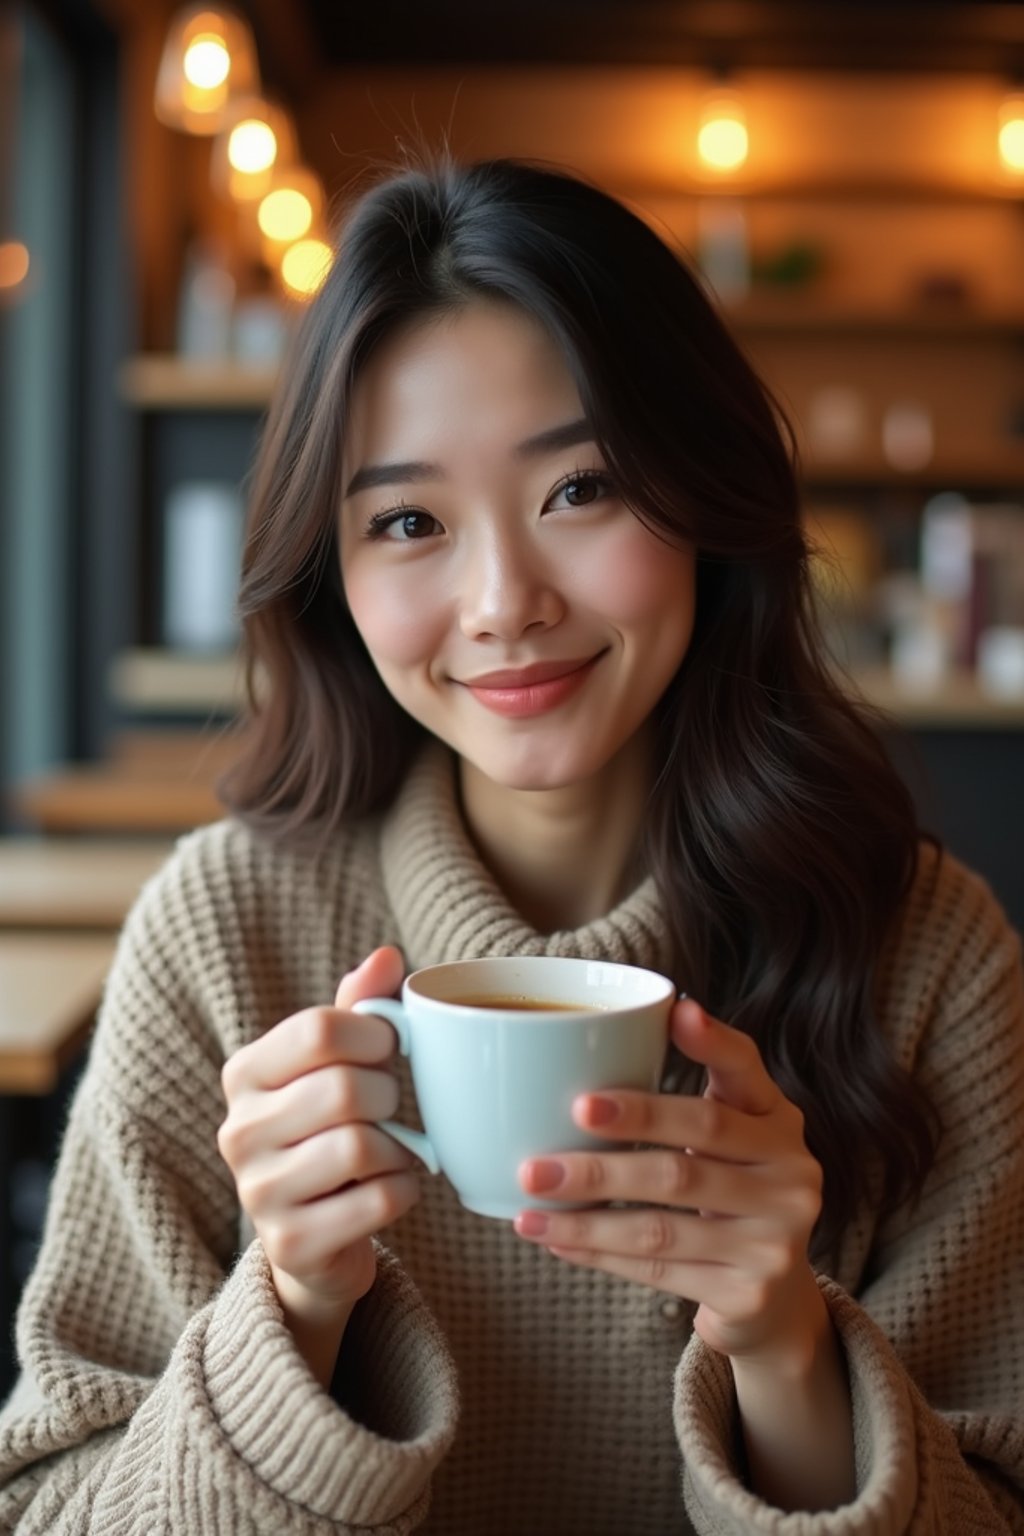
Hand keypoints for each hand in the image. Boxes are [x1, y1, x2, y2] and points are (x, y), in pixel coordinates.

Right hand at [218, 946, 419, 1329]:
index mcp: (245, 1073)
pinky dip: (404, 1191)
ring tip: (392, 1152)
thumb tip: (387, 955)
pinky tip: (391, 1189)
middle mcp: (238, 1131)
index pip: (320, 1029)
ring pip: (361, 1147)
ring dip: (399, 1149)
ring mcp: (257, 1193)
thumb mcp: (339, 1064)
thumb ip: (360, 1007)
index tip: (389, 1051)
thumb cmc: (331, 1130)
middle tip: (390, 1110)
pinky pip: (379, 1201)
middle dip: (390, 1097)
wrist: (316, 1239)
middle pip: (345, 1089)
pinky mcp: (289, 1245)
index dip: (375, 1035)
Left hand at [515, 998, 826, 1368]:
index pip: (747, 1070)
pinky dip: (599, 1252)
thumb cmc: (727, 1189)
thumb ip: (682, 1096)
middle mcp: (790, 1174)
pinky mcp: (750, 1292)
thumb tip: (610, 1037)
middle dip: (618, 1139)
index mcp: (777, 1119)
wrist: (771, 1296)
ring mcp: (776, 1238)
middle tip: (561, 1123)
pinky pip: (659, 1269)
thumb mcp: (726, 1135)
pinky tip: (556, 1239)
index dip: (713, 1042)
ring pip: (663, 1222)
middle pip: (691, 1154)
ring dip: (586, 1212)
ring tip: (530, 1196)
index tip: (676, 1013)